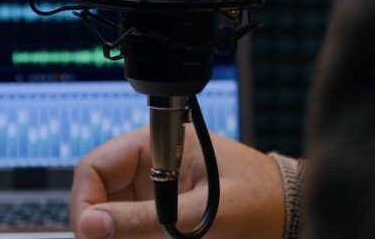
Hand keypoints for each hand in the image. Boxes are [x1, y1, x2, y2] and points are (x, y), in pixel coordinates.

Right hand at [70, 126, 284, 238]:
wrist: (290, 216)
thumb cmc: (258, 200)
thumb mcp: (200, 214)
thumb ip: (144, 220)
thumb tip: (91, 225)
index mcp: (156, 144)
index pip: (96, 167)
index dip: (85, 200)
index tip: (90, 234)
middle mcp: (149, 167)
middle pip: (98, 196)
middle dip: (99, 226)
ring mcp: (154, 193)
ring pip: (111, 218)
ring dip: (116, 236)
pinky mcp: (162, 216)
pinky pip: (131, 231)